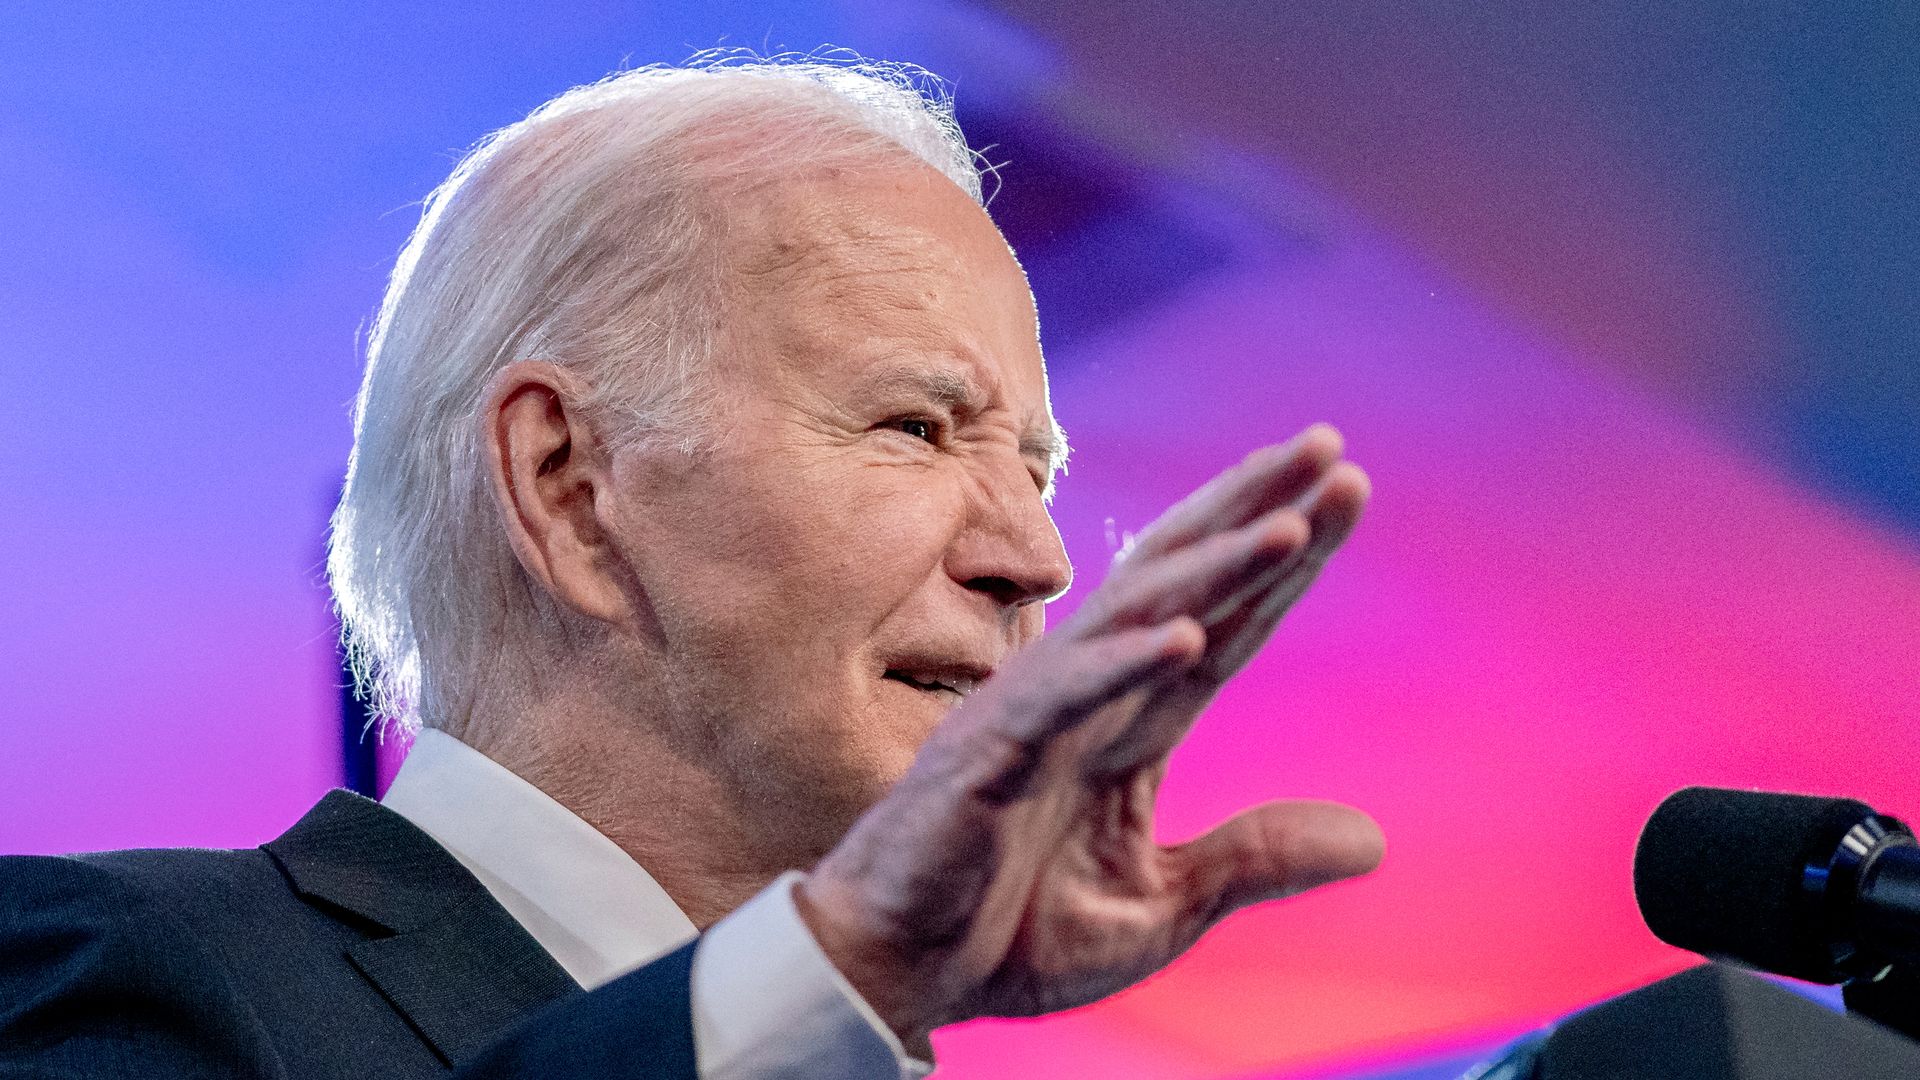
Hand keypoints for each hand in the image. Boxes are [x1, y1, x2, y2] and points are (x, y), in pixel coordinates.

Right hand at [795, 424, 1383, 1049]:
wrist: (900, 977)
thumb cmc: (1009, 934)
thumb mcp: (1162, 907)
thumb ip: (1256, 859)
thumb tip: (1377, 841)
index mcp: (1128, 726)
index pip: (1223, 625)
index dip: (1283, 563)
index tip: (1346, 493)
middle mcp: (1087, 697)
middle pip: (1183, 583)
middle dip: (1254, 512)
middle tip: (1330, 446)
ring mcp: (1034, 717)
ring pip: (1133, 618)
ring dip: (1212, 567)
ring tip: (1287, 521)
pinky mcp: (987, 756)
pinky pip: (1060, 699)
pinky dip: (1122, 666)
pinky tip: (1185, 637)